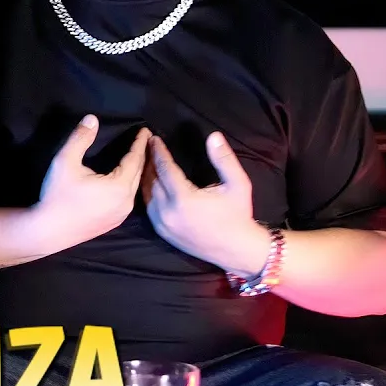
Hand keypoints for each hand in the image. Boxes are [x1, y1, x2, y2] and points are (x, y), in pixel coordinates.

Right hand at [29, 115, 149, 252]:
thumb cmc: (57, 195)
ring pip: (133, 188)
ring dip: (136, 171)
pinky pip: (127, 199)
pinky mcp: (113, 223)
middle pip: (138, 174)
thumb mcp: (65, 161)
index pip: (135, 159)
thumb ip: (80, 138)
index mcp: (119, 186)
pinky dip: (128, 185)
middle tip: (144, 141)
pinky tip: (123, 181)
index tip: (145, 130)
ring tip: (136, 158)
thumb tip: (92, 118)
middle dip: (141, 156)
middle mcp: (126, 202)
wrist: (47, 232)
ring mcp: (121, 215)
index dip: (139, 143)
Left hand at [145, 132, 267, 271]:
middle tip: (150, 147)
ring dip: (147, 177)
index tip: (154, 139)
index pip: (164, 168)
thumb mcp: (238, 184)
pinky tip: (152, 184)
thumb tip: (214, 136)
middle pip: (151, 180)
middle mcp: (168, 212)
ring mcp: (163, 224)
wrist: (238, 249)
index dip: (159, 152)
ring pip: (146, 195)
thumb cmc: (238, 214)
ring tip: (149, 161)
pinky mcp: (163, 233)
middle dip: (150, 161)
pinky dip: (148, 193)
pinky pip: (149, 208)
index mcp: (184, 199)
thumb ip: (224, 159)